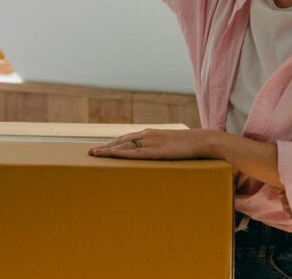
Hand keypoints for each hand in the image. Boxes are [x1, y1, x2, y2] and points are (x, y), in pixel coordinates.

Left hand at [88, 128, 217, 159]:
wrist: (201, 141)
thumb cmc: (187, 145)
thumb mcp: (168, 145)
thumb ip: (158, 148)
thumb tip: (151, 156)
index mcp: (149, 134)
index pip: (125, 139)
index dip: (111, 144)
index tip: (98, 148)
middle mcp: (146, 136)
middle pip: (120, 141)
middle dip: (104, 147)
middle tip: (89, 152)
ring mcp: (150, 142)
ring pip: (124, 146)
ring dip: (108, 150)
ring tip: (94, 154)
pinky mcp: (156, 151)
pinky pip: (136, 153)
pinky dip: (123, 153)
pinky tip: (113, 154)